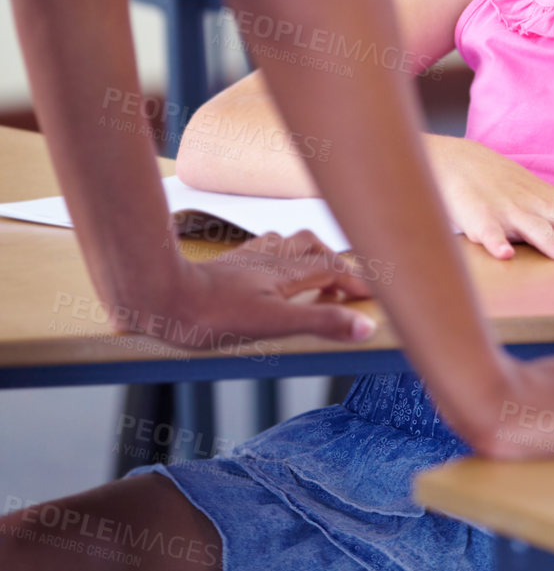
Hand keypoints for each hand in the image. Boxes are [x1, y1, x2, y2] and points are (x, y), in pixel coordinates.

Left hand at [125, 230, 376, 347]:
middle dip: (335, 261)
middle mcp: (271, 257)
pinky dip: (278, 254)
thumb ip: (321, 323)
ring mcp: (248, 258)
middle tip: (345, 284)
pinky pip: (263, 248)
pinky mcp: (229, 263)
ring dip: (307, 254)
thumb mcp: (275, 325)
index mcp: (288, 272)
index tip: (372, 294)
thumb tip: (364, 326)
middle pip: (314, 247)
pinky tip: (268, 269)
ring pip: (288, 244)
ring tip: (312, 274)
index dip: (355, 280)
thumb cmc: (214, 315)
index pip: (333, 269)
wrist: (164, 296)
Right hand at [429, 136, 553, 261]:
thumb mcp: (539, 195)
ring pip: (531, 228)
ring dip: (549, 241)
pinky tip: (504, 256)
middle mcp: (532, 205)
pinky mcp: (478, 217)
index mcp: (548, 201)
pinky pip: (487, 232)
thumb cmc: (505, 185)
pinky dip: (495, 242)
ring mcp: (506, 211)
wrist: (459, 161)